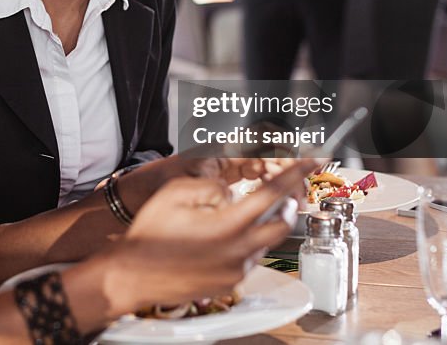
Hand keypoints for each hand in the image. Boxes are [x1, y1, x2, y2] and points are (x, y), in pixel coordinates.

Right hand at [100, 160, 317, 314]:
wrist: (132, 275)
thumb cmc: (149, 234)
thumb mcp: (176, 193)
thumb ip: (212, 186)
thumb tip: (231, 191)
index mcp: (228, 226)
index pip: (273, 195)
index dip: (296, 174)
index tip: (314, 160)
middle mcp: (238, 252)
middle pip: (280, 224)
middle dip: (288, 204)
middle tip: (287, 192)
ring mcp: (235, 272)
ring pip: (264, 242)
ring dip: (260, 225)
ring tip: (235, 216)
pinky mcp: (229, 285)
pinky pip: (247, 259)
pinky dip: (244, 244)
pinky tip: (220, 238)